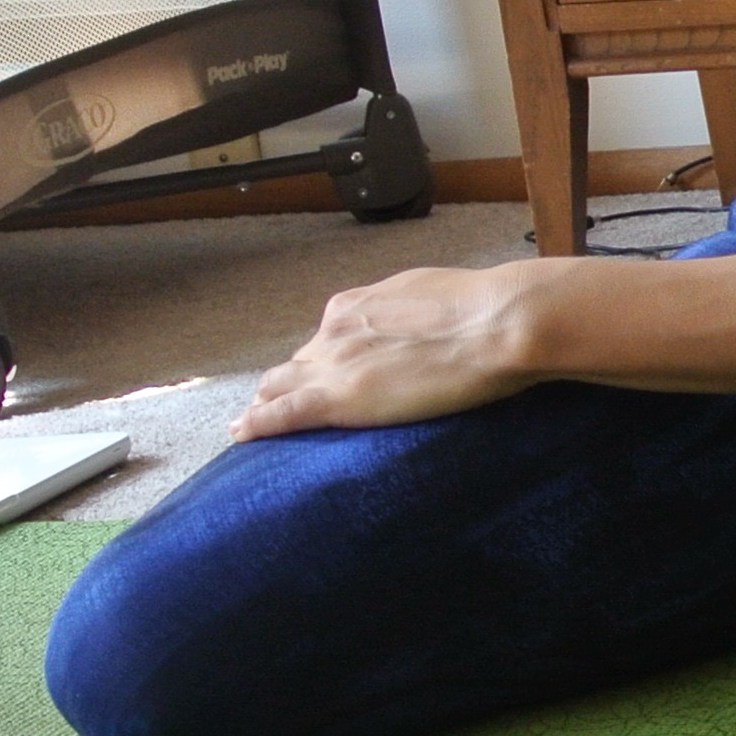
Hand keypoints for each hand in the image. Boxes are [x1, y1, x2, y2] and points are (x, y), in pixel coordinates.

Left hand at [230, 262, 568, 439]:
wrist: (496, 324)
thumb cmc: (483, 309)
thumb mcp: (434, 298)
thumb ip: (412, 316)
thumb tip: (423, 326)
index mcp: (356, 307)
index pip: (325, 342)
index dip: (319, 363)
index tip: (321, 378)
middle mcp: (333, 331)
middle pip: (297, 365)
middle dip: (286, 385)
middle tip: (279, 407)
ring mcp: (331, 365)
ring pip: (280, 388)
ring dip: (266, 405)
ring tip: (250, 426)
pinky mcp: (337, 400)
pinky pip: (281, 416)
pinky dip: (256, 426)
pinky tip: (239, 437)